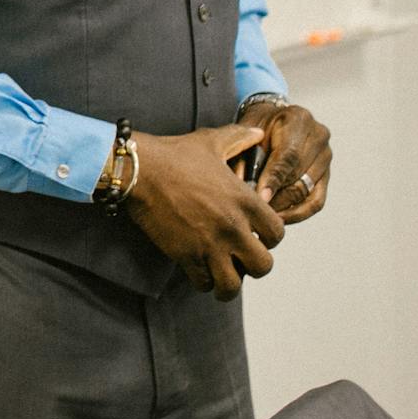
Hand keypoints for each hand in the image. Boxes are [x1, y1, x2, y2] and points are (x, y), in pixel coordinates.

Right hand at [123, 124, 285, 298]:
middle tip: (241, 257)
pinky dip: (204, 281)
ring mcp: (209, 244)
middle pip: (263, 266)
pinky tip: (198, 269)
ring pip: (233, 285)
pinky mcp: (186, 255)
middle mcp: (232, 227)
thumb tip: (259, 133)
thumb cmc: (175, 154)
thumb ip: (240, 137)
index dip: (270, 237)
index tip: (256, 234)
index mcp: (244, 201)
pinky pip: (204, 283)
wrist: (140, 169)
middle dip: (254, 265)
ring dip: (229, 282)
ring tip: (222, 273)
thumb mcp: (212, 141)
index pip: (277, 234)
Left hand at [245, 101, 332, 223]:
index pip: (289, 155)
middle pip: (299, 176)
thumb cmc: (257, 126)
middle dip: (276, 197)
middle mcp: (319, 136)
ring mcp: (326, 156)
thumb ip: (244, 156)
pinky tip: (279, 218)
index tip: (260, 198)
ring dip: (285, 207)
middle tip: (256, 212)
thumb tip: (242, 188)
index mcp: (299, 118)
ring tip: (264, 217)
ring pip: (307, 191)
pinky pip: (316, 201)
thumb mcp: (246, 133)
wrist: (273, 120)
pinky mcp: (327, 175)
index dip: (274, 179)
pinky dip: (298, 213)